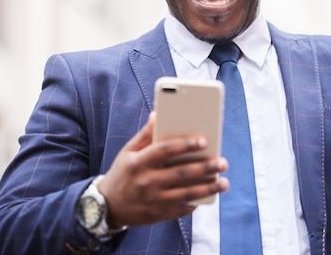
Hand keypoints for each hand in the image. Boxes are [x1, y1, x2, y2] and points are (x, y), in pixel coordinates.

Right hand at [97, 113, 228, 227]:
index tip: (204, 141)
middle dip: (205, 168)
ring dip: (208, 188)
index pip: (165, 150)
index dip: (185, 145)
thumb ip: (145, 135)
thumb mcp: (128, 152)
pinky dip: (196, 202)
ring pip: (186, 194)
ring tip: (223, 182)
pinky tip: (208, 196)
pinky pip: (181, 209)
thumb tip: (158, 114)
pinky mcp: (158, 215)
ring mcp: (153, 200)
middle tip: (223, 162)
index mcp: (138, 162)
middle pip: (181, 173)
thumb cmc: (122, 173)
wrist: (107, 206)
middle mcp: (146, 182)